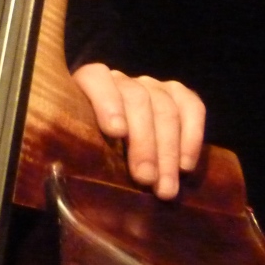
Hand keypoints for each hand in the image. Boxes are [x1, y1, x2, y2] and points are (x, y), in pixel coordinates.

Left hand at [71, 63, 204, 199]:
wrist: (123, 150)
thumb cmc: (94, 153)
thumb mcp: (83, 149)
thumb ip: (81, 151)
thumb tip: (72, 172)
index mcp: (88, 85)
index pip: (95, 78)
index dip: (106, 102)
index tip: (115, 131)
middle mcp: (122, 81)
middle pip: (137, 100)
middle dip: (143, 142)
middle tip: (145, 178)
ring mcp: (152, 86)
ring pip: (165, 108)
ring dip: (167, 152)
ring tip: (165, 187)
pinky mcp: (179, 94)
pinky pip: (192, 108)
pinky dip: (192, 138)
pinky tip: (185, 167)